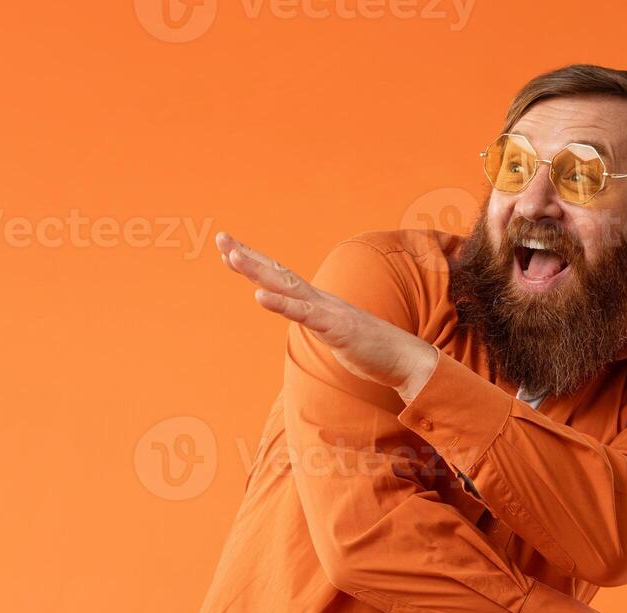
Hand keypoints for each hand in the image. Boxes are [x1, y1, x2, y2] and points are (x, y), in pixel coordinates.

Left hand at [216, 232, 437, 397]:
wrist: (405, 360)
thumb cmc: (371, 349)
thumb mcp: (335, 334)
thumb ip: (319, 323)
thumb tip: (306, 320)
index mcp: (317, 303)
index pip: (280, 278)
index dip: (255, 263)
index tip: (230, 250)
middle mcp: (320, 300)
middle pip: (277, 274)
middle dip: (248, 256)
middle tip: (221, 238)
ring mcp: (327, 312)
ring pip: (286, 287)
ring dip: (258, 271)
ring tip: (232, 257)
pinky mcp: (336, 329)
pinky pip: (304, 315)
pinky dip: (281, 305)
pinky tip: (259, 296)